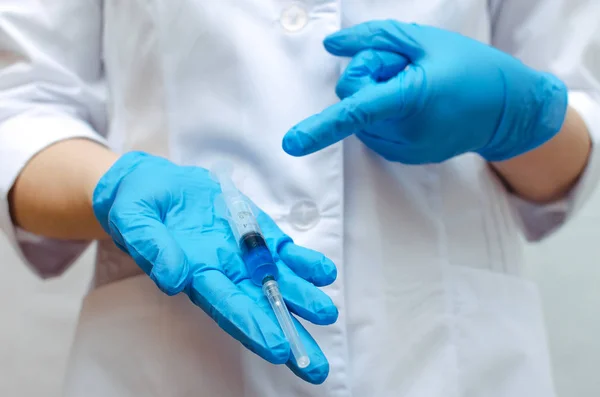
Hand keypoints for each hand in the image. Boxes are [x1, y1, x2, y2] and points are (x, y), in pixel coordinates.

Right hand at [91, 152, 337, 383]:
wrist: (154, 185)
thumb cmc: (139, 207)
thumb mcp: (135, 220)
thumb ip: (152, 247)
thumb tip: (173, 278)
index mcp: (196, 274)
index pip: (228, 307)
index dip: (254, 327)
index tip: (279, 349)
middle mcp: (225, 271)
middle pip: (260, 308)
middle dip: (288, 334)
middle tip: (315, 365)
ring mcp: (243, 252)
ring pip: (278, 281)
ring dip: (303, 298)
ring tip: (326, 313)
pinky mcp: (255, 230)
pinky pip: (283, 250)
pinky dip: (303, 261)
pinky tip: (324, 272)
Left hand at [283, 20, 567, 162]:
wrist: (507, 109)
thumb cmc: (469, 67)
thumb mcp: (423, 40)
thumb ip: (372, 39)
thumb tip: (333, 46)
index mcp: (410, 98)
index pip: (357, 111)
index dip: (321, 126)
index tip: (293, 144)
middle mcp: (404, 131)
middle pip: (353, 102)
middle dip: (366, 79)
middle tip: (402, 69)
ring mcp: (406, 149)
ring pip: (361, 121)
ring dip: (376, 99)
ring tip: (414, 89)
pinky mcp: (406, 157)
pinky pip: (375, 133)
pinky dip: (384, 116)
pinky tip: (415, 107)